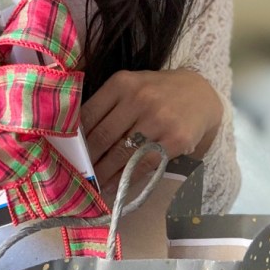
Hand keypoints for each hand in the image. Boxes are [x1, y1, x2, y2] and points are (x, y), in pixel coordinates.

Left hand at [80, 69, 222, 190]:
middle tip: (77, 174)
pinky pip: (144, 164)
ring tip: (93, 184)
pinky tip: (115, 186)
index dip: (76, 138)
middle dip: (88, 159)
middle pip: (103, 136)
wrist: (201, 94)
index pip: (89, 114)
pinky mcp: (175, 139)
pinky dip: (126, 179)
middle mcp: (139, 98)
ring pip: (122, 153)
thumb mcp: (131, 86)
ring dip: (103, 173)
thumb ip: (107, 105)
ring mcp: (159, 119)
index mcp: (122, 83)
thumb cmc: (157, 91)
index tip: (68, 154)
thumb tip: (78, 138)